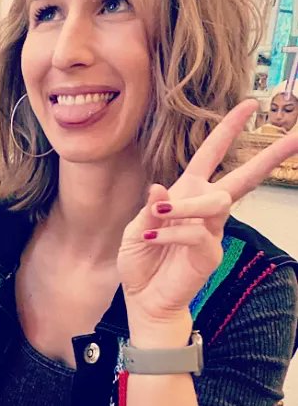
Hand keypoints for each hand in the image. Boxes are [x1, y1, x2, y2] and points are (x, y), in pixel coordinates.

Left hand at [118, 100, 297, 341]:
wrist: (144, 299)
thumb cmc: (142, 262)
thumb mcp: (136, 231)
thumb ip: (149, 210)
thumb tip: (161, 188)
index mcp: (187, 194)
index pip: (210, 155)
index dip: (227, 130)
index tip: (249, 105)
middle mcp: (204, 208)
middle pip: (244, 177)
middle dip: (270, 156)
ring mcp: (211, 230)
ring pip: (217, 201)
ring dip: (189, 203)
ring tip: (163, 212)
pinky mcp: (210, 252)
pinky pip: (195, 232)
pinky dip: (171, 232)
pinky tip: (153, 237)